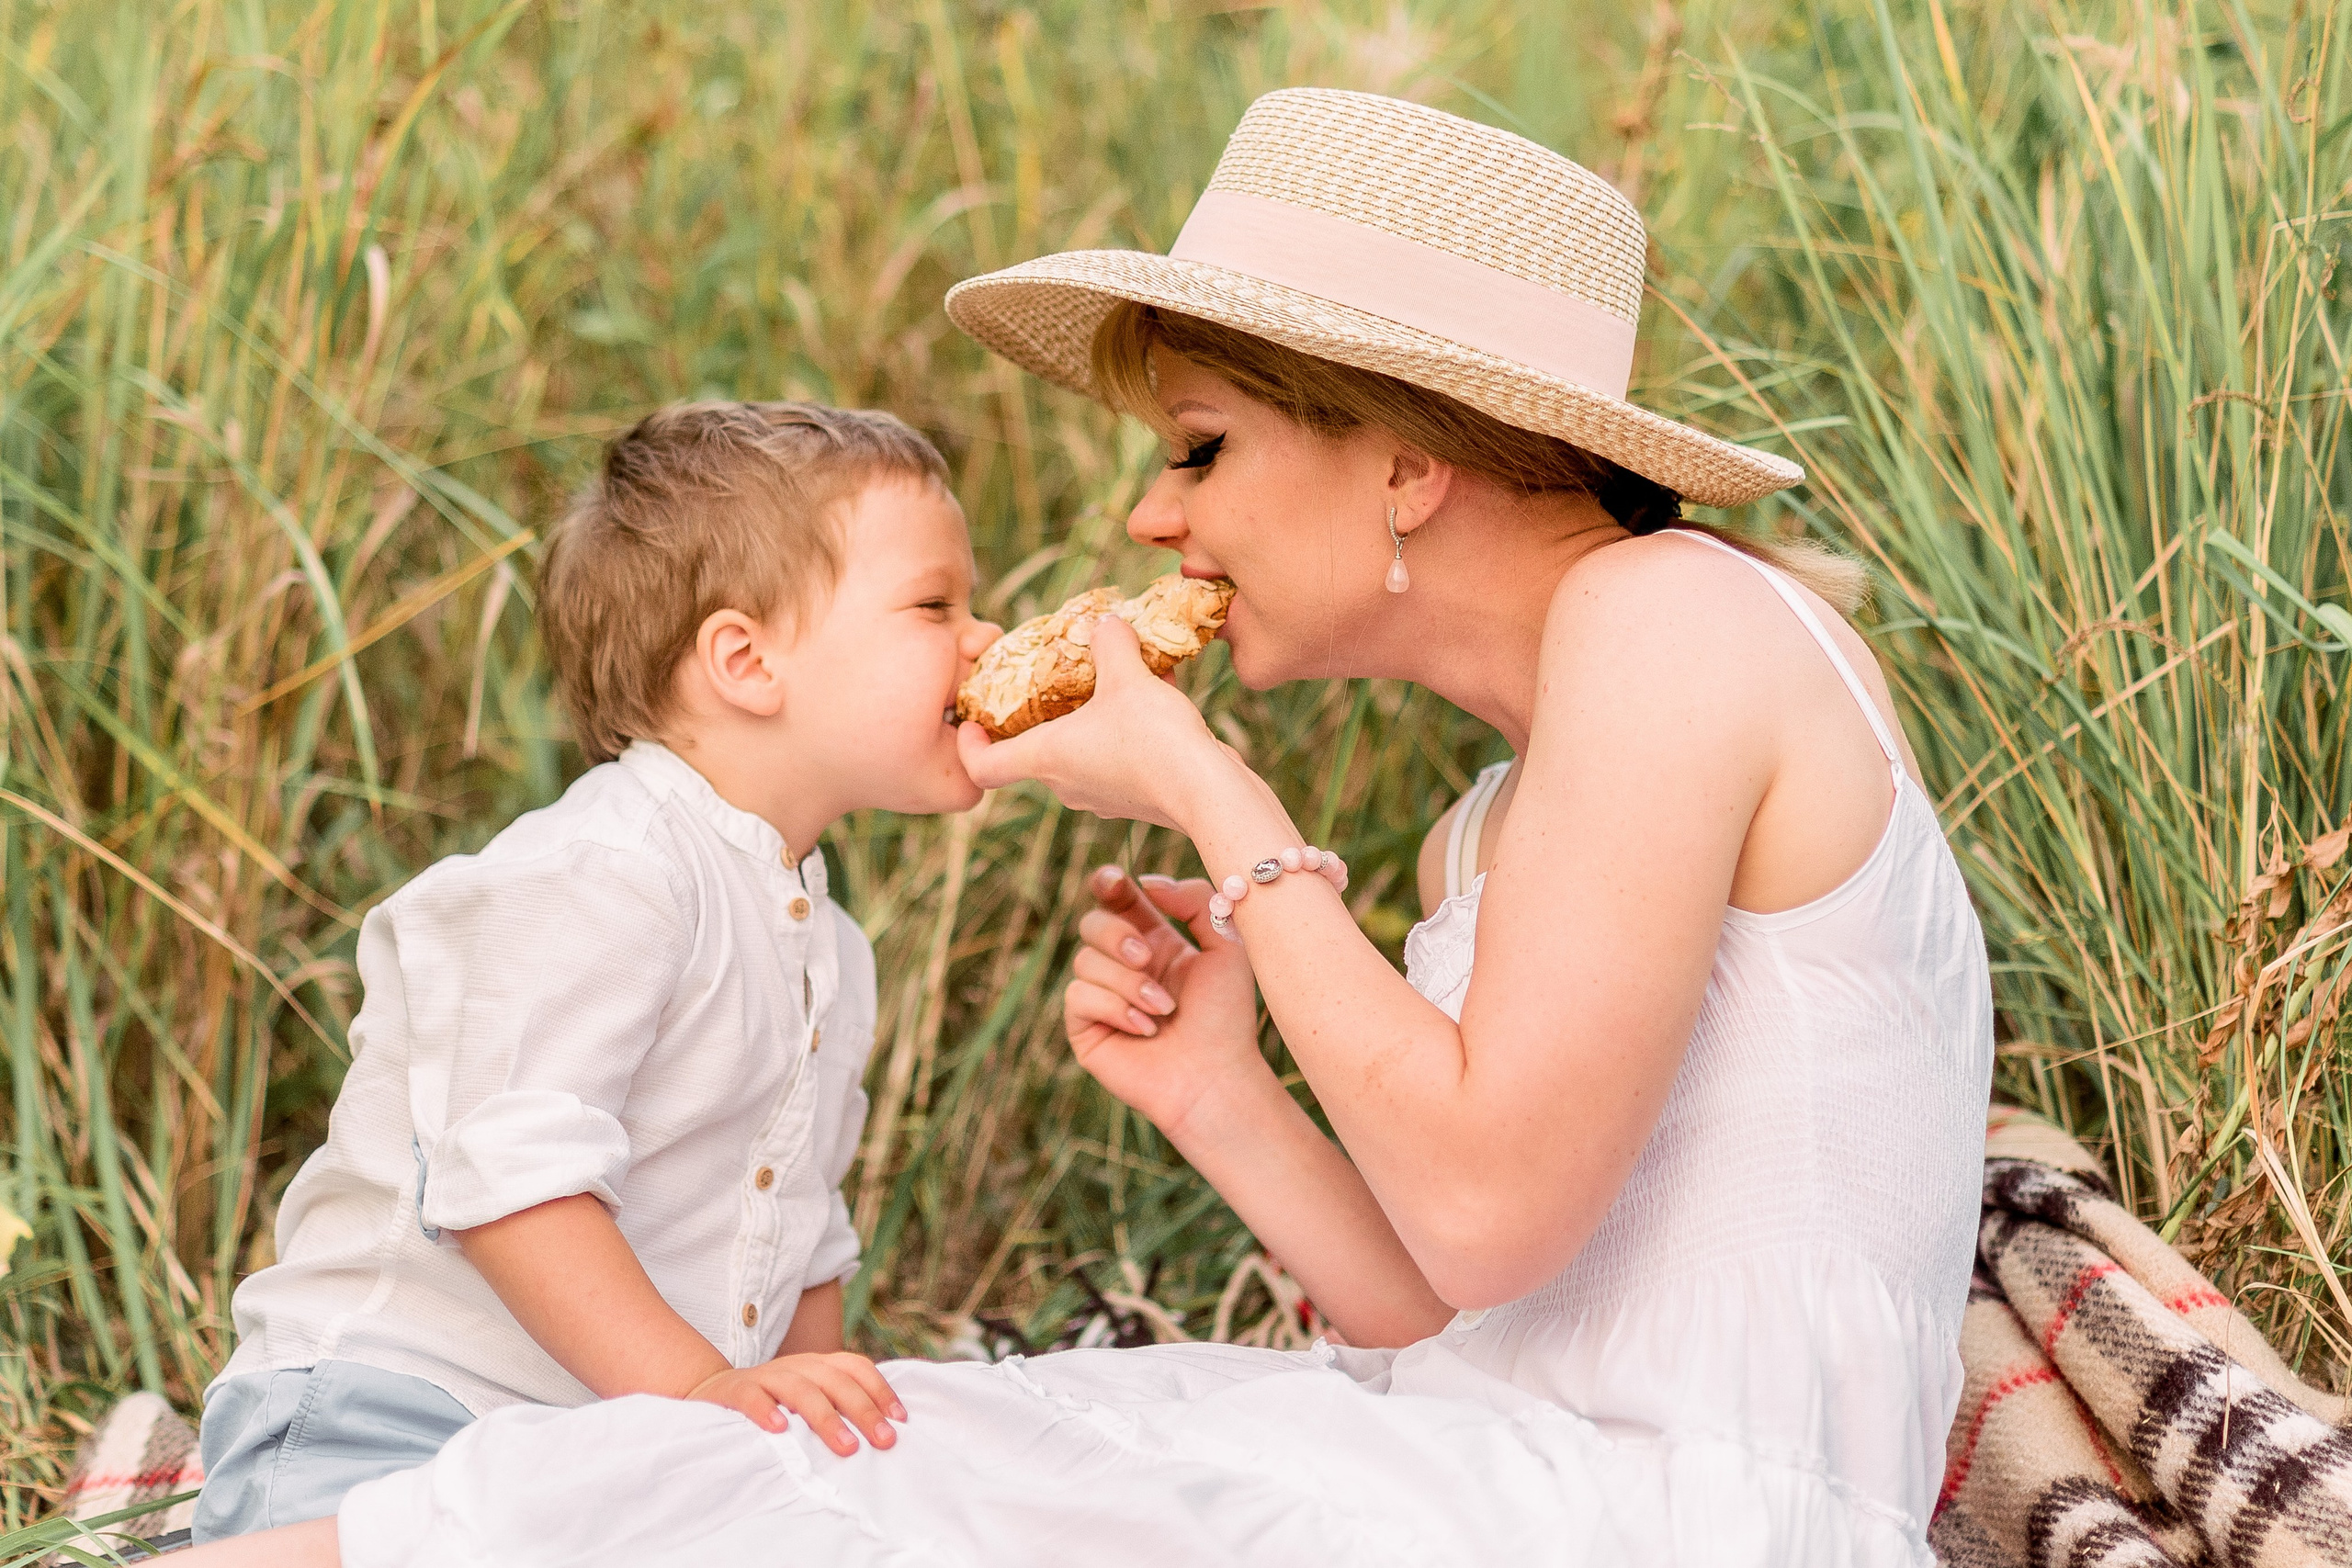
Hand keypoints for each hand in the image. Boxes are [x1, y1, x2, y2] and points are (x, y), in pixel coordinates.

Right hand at [686, 1351, 905, 1455]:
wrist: (715, 1390)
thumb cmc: (774, 1402)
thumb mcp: (808, 1398)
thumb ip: (838, 1406)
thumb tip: (885, 1432)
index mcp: (817, 1364)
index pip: (856, 1367)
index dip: (880, 1390)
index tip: (901, 1420)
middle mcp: (796, 1365)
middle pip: (835, 1381)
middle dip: (863, 1410)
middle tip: (884, 1441)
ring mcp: (766, 1376)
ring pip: (800, 1389)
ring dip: (826, 1417)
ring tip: (847, 1446)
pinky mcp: (735, 1390)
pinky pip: (752, 1397)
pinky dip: (765, 1410)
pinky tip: (780, 1430)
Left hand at [958, 613, 1243, 831]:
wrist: (1209, 793)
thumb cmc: (1153, 738)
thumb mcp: (1127, 676)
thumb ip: (1110, 644)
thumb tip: (1105, 623)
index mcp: (1046, 759)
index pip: (984, 768)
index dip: (971, 745)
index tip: (972, 722)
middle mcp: (1067, 785)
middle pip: (1037, 752)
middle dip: (1046, 714)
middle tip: (1058, 679)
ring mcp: (1103, 797)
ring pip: (1084, 751)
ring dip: (1095, 715)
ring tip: (1122, 675)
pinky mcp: (1139, 799)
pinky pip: (1120, 757)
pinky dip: (1129, 727)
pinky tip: (1159, 691)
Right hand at [1064, 866, 1273, 1137]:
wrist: (1215, 1077)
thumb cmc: (1225, 1018)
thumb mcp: (1226, 946)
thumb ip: (1196, 900)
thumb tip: (1147, 883)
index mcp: (1154, 942)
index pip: (1118, 900)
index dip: (1109, 884)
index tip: (1116, 881)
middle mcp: (1122, 966)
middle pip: (1092, 922)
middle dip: (1117, 936)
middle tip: (1148, 958)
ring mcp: (1101, 997)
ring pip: (1085, 960)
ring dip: (1129, 983)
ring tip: (1164, 1010)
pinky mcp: (1085, 1028)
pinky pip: (1078, 996)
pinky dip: (1114, 1007)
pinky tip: (1145, 1029)